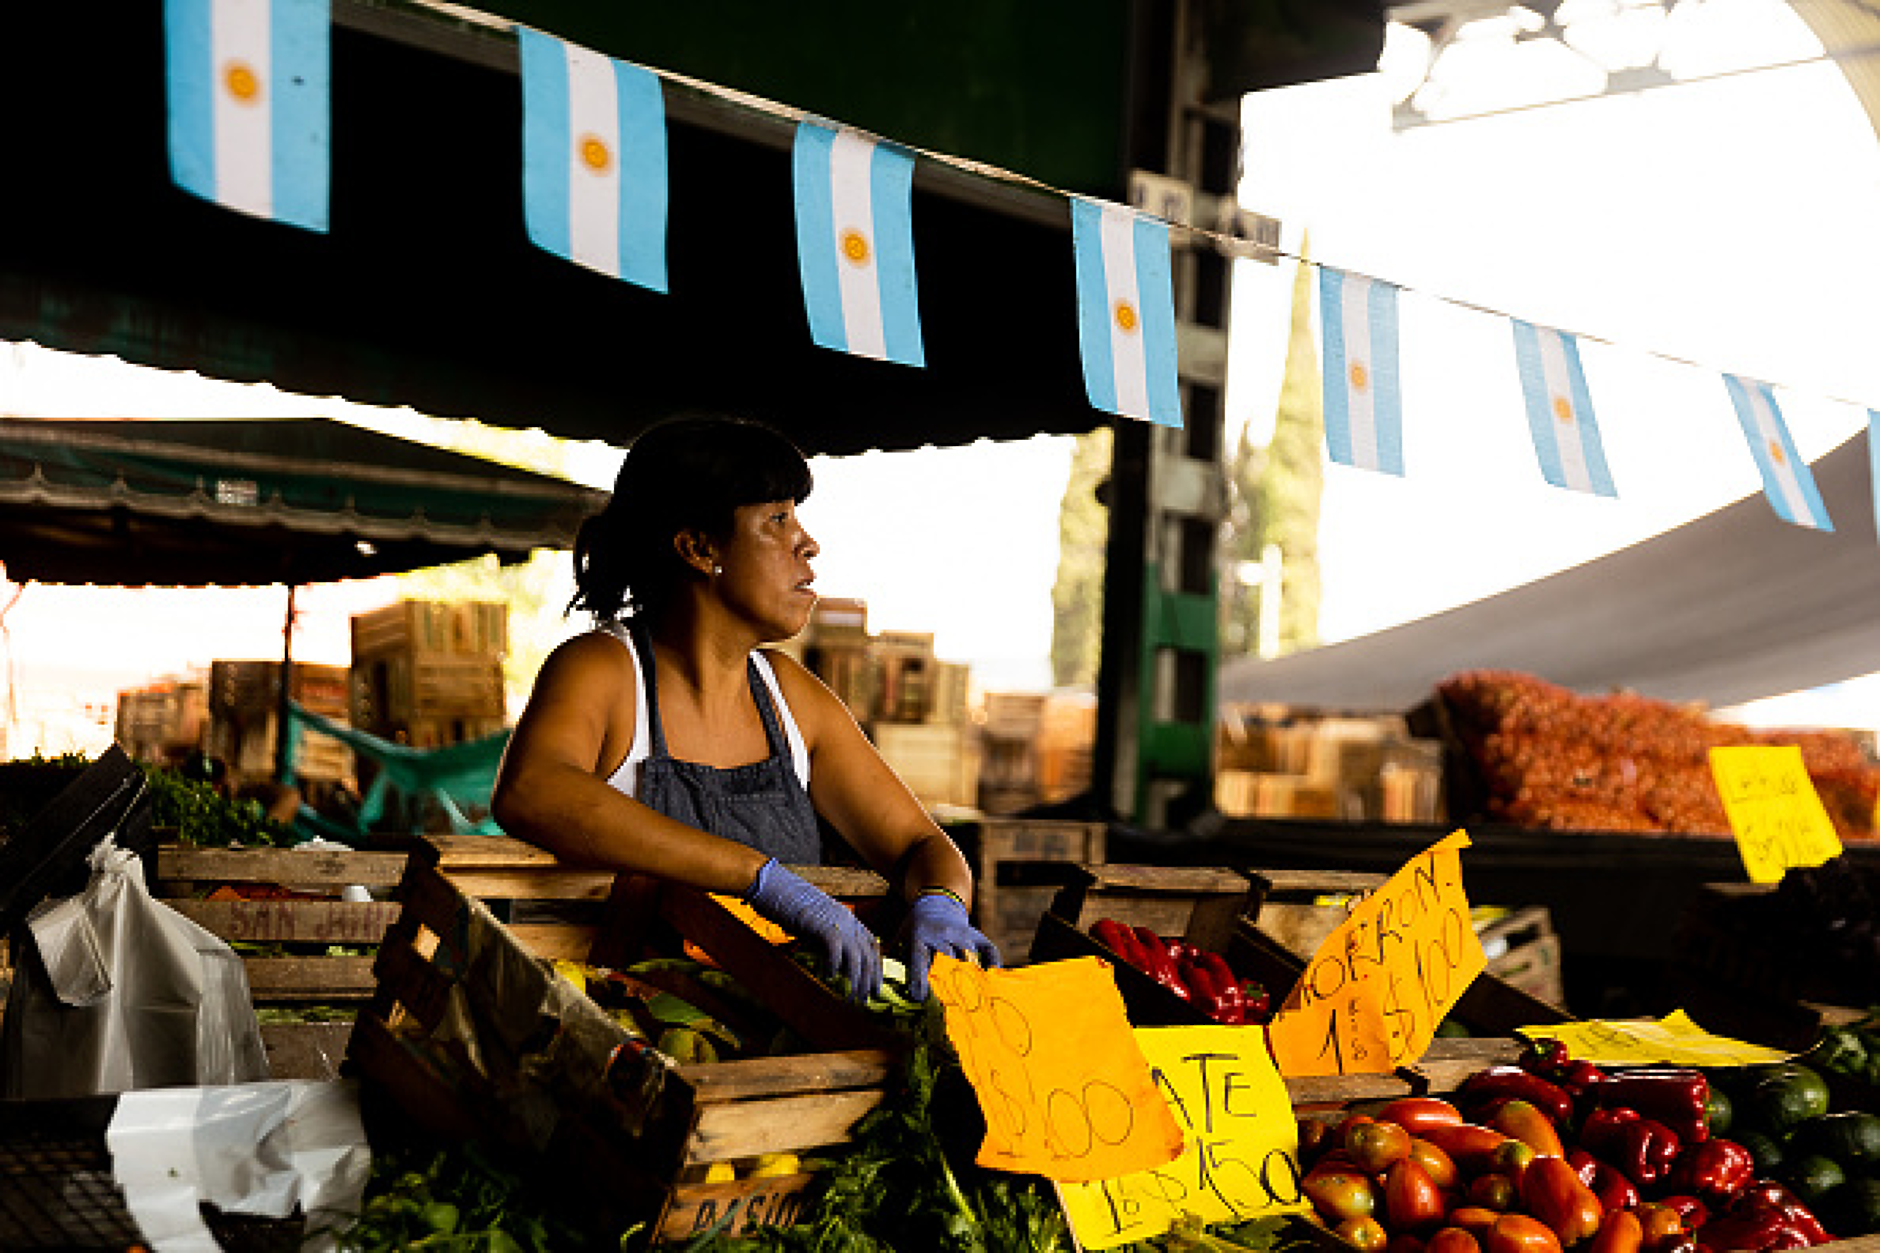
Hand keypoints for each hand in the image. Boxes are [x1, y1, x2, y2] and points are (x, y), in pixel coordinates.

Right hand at [744, 859, 880, 1001]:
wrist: (773, 885)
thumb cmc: (791, 907)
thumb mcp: (816, 926)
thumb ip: (828, 942)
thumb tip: (837, 966)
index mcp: (848, 918)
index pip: (872, 944)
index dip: (876, 966)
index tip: (874, 984)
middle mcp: (847, 919)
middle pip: (869, 953)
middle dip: (870, 979)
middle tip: (866, 998)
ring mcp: (836, 920)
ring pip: (857, 955)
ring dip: (856, 979)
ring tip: (852, 997)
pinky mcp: (821, 923)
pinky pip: (835, 949)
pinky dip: (834, 965)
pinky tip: (829, 977)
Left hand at [900, 891, 1000, 1000]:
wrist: (936, 903)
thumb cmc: (913, 929)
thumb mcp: (899, 939)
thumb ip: (891, 962)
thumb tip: (881, 990)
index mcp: (919, 936)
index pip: (919, 959)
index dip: (919, 979)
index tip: (919, 998)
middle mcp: (942, 934)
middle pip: (947, 959)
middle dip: (946, 981)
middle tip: (948, 1005)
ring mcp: (962, 933)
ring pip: (969, 956)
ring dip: (970, 978)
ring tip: (974, 1000)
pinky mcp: (977, 935)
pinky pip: (990, 950)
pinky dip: (993, 965)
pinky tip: (992, 981)